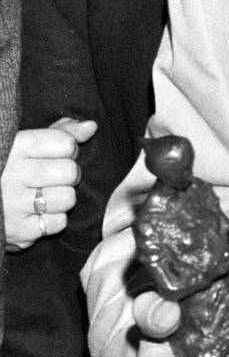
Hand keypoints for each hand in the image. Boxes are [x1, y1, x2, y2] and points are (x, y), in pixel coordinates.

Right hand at [2, 115, 96, 248]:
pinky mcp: (19, 230)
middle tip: (52, 176)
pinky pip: (58, 223)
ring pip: (68, 198)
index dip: (68, 148)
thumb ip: (57, 132)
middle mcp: (12, 174)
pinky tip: (36, 212)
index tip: (55, 153)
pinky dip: (53, 219)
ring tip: (43, 194)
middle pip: (70, 172)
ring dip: (61, 197)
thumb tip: (91, 126)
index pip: (65, 144)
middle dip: (68, 174)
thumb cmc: (2, 166)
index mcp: (13, 147)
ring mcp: (13, 204)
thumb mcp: (21, 142)